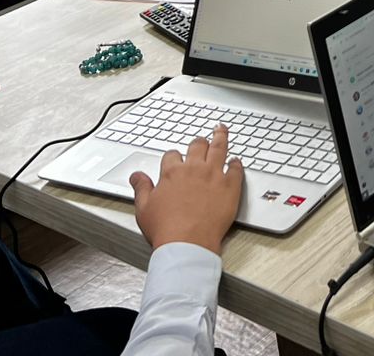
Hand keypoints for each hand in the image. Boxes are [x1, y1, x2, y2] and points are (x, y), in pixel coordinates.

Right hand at [131, 125, 244, 253]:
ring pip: (219, 148)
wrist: (187, 243)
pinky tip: (237, 161)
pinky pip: (237, 169)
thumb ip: (141, 188)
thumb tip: (136, 176)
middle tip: (202, 140)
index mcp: (173, 173)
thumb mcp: (144, 208)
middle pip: (198, 146)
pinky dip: (237, 163)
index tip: (176, 159)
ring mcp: (214, 176)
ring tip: (222, 130)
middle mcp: (194, 169)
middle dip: (199, 142)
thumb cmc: (166, 229)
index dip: (174, 157)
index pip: (172, 155)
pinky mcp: (230, 187)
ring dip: (221, 137)